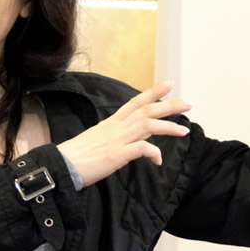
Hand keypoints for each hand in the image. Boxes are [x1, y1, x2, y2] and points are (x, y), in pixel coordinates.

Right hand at [57, 81, 191, 186]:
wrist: (61, 165)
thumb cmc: (77, 156)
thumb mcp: (97, 141)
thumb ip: (114, 139)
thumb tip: (128, 144)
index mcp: (111, 123)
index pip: (135, 102)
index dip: (152, 92)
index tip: (169, 84)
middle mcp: (116, 127)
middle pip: (146, 110)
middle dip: (169, 105)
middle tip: (188, 103)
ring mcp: (116, 140)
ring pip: (147, 125)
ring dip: (168, 126)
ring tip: (184, 130)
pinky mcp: (116, 154)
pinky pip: (140, 148)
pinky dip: (153, 152)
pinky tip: (159, 160)